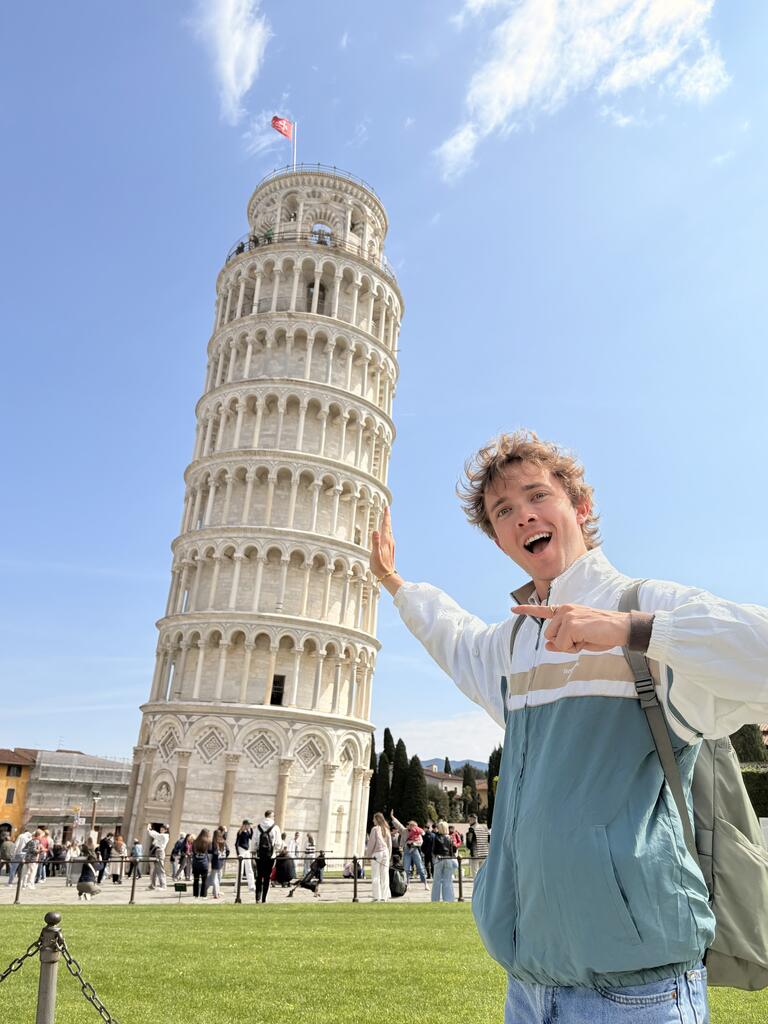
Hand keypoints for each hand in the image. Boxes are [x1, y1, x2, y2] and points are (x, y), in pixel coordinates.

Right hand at [371, 506, 395, 578]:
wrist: (388, 576)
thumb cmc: (379, 566)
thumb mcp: (375, 555)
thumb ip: (375, 543)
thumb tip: (375, 531)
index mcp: (385, 541)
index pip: (386, 525)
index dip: (386, 516)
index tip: (387, 507)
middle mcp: (390, 541)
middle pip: (388, 526)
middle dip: (387, 517)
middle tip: (386, 508)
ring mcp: (391, 545)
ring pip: (389, 531)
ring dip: (387, 523)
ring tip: (385, 518)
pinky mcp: (390, 549)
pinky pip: (388, 536)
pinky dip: (386, 530)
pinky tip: (385, 533)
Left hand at [511, 603, 630, 653]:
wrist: (622, 628)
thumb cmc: (603, 633)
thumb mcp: (580, 639)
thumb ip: (562, 641)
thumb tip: (548, 645)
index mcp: (566, 610)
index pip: (543, 610)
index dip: (527, 610)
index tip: (513, 609)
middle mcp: (564, 610)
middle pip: (549, 636)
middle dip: (565, 643)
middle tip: (583, 639)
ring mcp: (567, 616)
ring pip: (555, 641)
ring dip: (570, 646)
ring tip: (586, 638)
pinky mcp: (571, 624)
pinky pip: (564, 645)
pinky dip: (574, 648)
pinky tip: (587, 638)